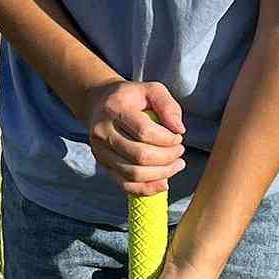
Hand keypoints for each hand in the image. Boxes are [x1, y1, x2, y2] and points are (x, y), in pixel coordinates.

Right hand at [83, 80, 186, 195]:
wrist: (98, 104)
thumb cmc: (130, 97)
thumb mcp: (151, 90)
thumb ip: (168, 105)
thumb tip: (179, 129)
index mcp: (116, 109)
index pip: (144, 132)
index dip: (167, 140)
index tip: (178, 137)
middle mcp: (104, 132)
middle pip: (139, 156)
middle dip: (166, 158)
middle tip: (179, 152)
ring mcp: (101, 151)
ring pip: (133, 174)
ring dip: (160, 174)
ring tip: (176, 165)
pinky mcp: (102, 165)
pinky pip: (125, 185)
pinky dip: (146, 188)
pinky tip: (163, 183)